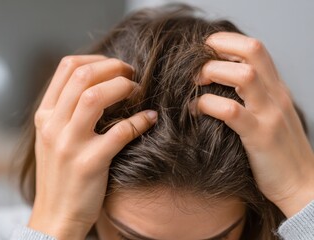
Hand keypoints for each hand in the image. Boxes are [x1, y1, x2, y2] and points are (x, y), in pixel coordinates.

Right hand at [29, 55, 157, 238]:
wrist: (56, 214)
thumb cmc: (60, 174)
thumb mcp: (52, 138)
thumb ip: (66, 111)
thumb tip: (98, 85)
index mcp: (44, 116)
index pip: (67, 68)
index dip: (96, 59)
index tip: (115, 66)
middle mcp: (53, 126)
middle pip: (82, 76)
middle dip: (113, 68)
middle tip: (131, 74)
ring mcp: (69, 144)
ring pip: (96, 97)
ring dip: (122, 88)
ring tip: (137, 91)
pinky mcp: (89, 163)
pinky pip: (120, 131)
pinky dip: (140, 120)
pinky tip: (150, 118)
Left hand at [194, 32, 313, 217]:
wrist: (302, 185)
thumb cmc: (279, 151)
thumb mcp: (269, 116)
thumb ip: (252, 98)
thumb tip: (219, 84)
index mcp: (275, 89)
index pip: (255, 49)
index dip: (227, 42)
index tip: (205, 51)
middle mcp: (275, 95)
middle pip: (252, 50)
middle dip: (219, 48)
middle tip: (196, 65)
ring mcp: (270, 114)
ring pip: (243, 76)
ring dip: (212, 72)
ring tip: (194, 83)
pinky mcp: (261, 136)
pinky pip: (231, 111)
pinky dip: (207, 104)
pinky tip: (193, 109)